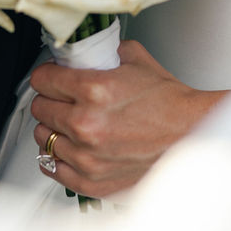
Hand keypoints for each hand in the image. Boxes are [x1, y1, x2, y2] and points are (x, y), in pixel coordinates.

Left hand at [30, 39, 228, 196]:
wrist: (191, 133)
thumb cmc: (168, 102)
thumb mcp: (136, 59)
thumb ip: (104, 52)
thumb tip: (84, 50)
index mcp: (94, 90)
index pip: (43, 80)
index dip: (47, 74)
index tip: (51, 76)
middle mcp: (86, 124)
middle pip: (40, 108)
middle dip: (49, 98)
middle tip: (62, 97)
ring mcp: (86, 156)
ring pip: (43, 138)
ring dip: (52, 127)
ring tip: (68, 122)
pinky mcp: (91, 180)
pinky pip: (53, 168)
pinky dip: (56, 156)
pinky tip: (68, 146)